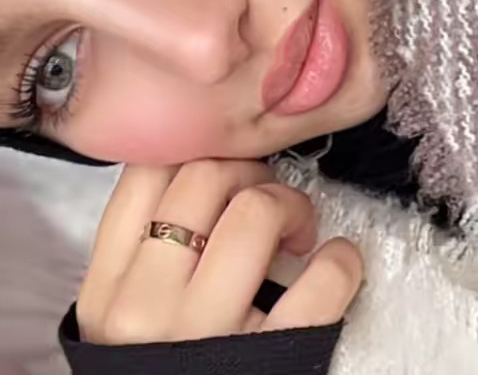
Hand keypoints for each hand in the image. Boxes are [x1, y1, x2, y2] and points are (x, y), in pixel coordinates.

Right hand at [77, 160, 362, 344]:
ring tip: (298, 234)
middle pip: (205, 176)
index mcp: (109, 287)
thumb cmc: (167, 367)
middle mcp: (147, 305)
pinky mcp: (274, 360)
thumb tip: (204, 170)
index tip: (224, 171)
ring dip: (293, 205)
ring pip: (256, 211)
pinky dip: (341, 261)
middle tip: (267, 199)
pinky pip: (321, 283)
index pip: (146, 171)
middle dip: (251, 172)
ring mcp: (208, 334)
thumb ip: (146, 248)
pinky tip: (335, 262)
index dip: (199, 151)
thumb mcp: (130, 310)